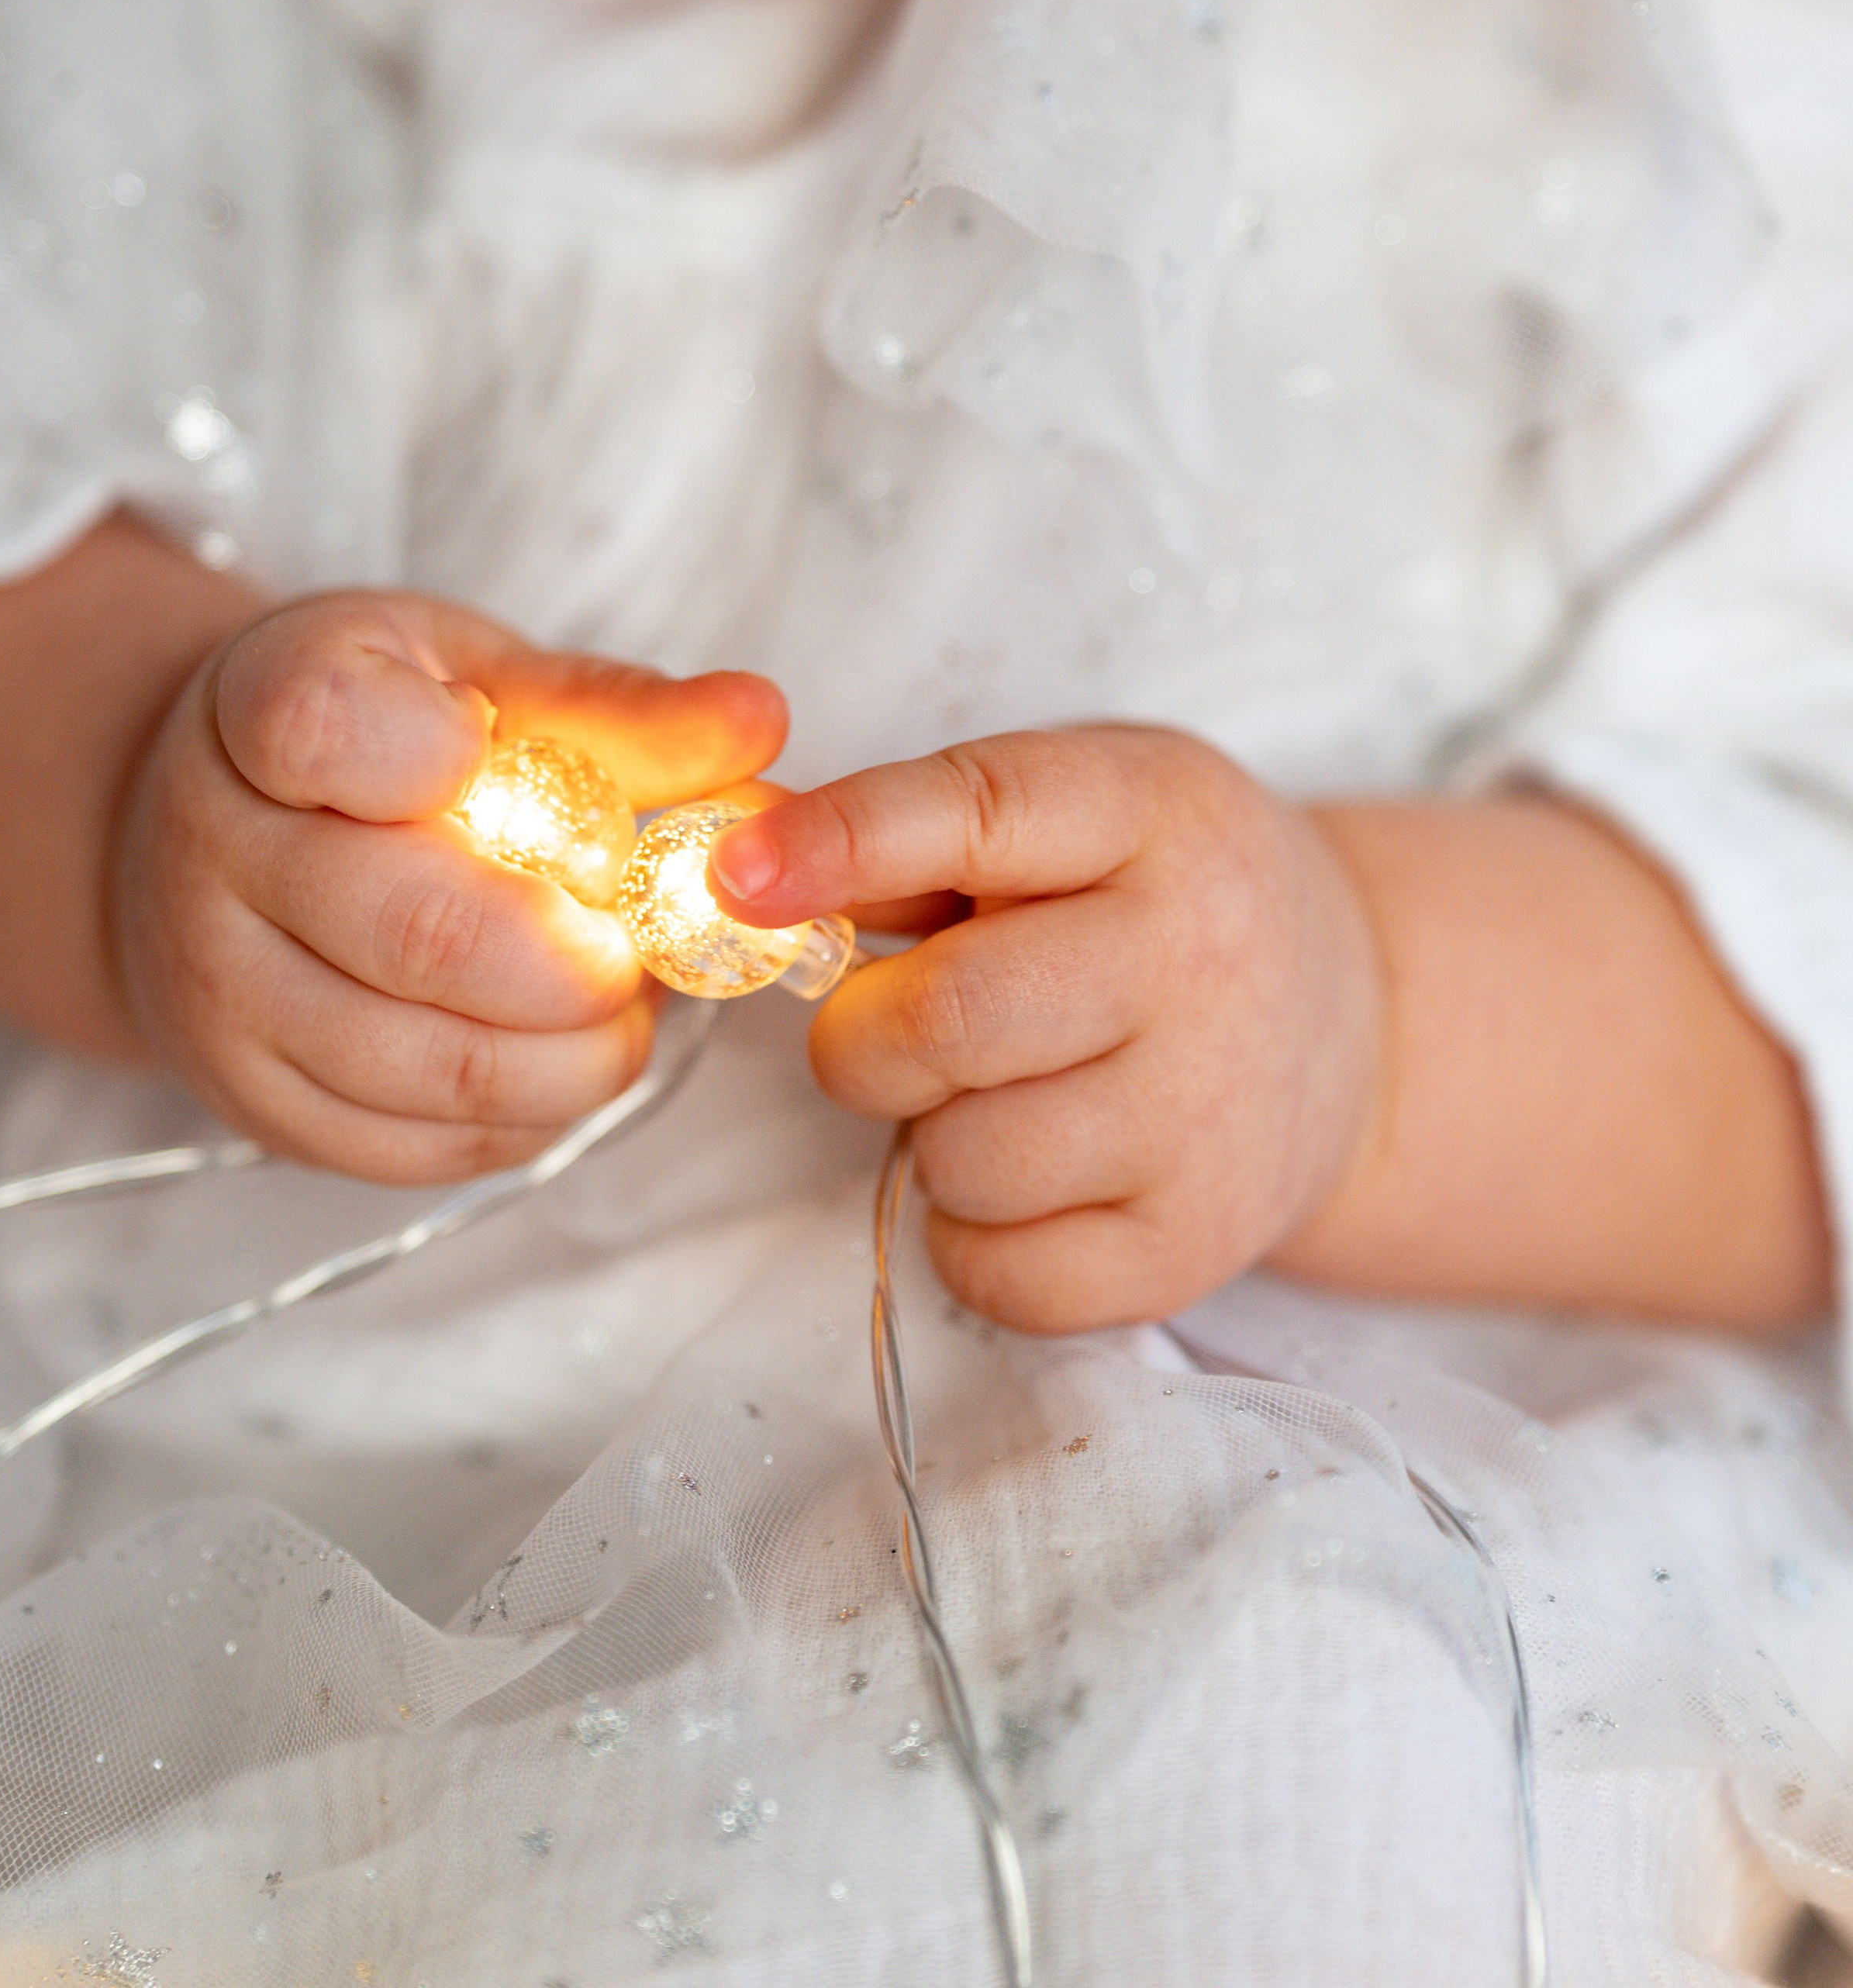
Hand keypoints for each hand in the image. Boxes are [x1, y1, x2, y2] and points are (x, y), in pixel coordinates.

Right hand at [111, 590, 784, 1180]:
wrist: (214, 829)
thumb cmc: (378, 736)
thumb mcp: (483, 677)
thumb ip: (619, 709)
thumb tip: (761, 720)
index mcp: (264, 708)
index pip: (328, 727)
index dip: (456, 757)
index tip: (525, 761)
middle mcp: (212, 858)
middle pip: (426, 936)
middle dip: (588, 957)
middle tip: (645, 937)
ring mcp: (220, 1000)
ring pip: (440, 1067)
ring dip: (582, 1050)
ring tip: (623, 997)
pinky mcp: (257, 1111)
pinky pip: (425, 1147)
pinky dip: (535, 1112)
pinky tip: (561, 1050)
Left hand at [710, 727, 1386, 1332]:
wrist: (1353, 1020)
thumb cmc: (1158, 897)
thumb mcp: (1077, 811)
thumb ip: (919, 832)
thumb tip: (743, 875)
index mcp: (1149, 812)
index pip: (982, 812)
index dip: (844, 842)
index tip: (733, 875)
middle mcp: (1195, 956)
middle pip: (951, 1017)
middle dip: (866, 1036)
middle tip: (886, 1030)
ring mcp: (1208, 1113)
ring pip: (962, 1159)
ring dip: (930, 1135)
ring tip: (994, 1094)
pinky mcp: (1198, 1244)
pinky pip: (1001, 1275)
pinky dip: (972, 1237)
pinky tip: (1030, 1175)